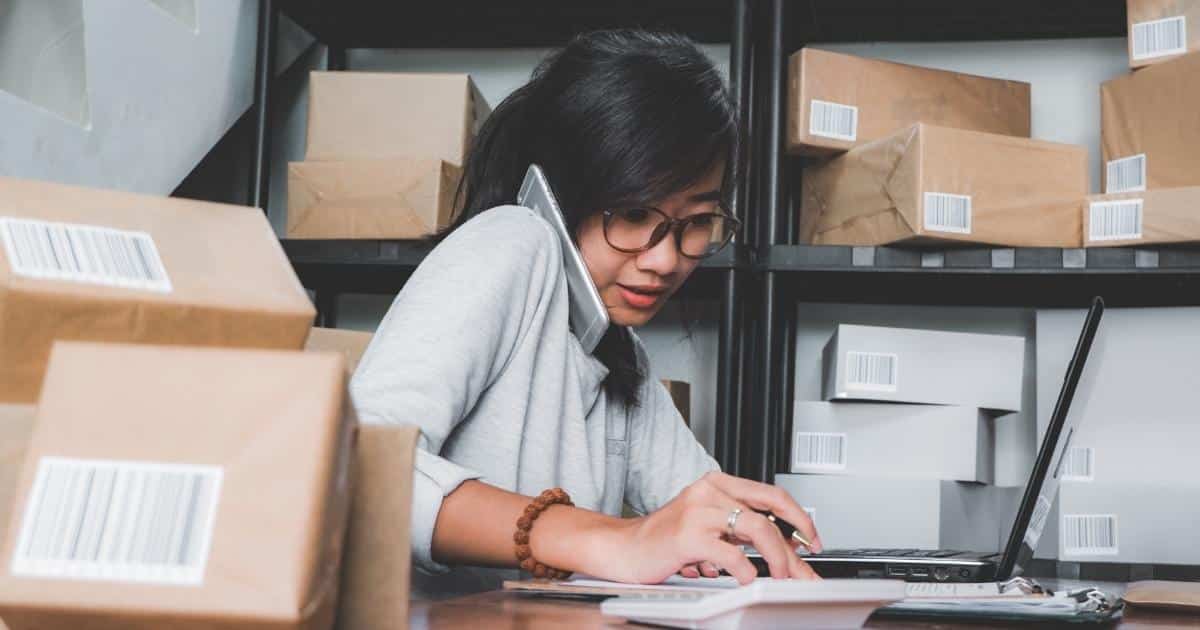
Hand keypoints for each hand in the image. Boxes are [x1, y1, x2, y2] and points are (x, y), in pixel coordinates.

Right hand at [606, 471, 822, 584]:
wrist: (623, 547)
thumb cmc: (663, 539)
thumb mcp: (706, 525)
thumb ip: (738, 530)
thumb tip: (780, 548)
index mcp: (717, 484)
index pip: (770, 494)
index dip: (798, 517)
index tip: (811, 539)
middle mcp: (709, 491)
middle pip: (769, 512)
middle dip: (793, 546)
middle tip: (803, 569)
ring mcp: (698, 511)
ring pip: (757, 529)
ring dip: (777, 558)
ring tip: (779, 576)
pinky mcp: (687, 535)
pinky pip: (730, 553)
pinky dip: (745, 570)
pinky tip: (746, 579)